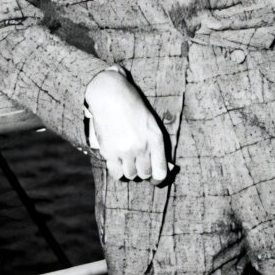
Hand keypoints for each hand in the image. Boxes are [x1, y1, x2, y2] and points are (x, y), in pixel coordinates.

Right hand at [84, 68, 168, 183]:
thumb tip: (165, 168)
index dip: (158, 179)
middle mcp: (141, 146)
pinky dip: (117, 171)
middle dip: (142, 171)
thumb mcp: (151, 123)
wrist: (110, 96)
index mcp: (155, 138)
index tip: (155, 179)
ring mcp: (124, 150)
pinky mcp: (109, 151)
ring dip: (129, 170)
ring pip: (130, 175)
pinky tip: (117, 161)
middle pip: (144, 174)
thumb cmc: (133, 108)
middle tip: (138, 163)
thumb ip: (157, 145)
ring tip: (126, 158)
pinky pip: (116, 173)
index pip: (160, 172)